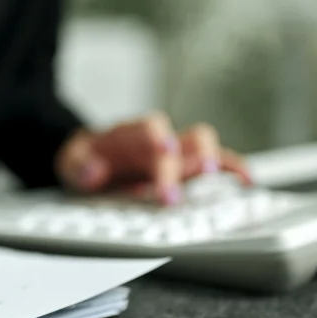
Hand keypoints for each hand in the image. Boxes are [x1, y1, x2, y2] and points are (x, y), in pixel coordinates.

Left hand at [54, 112, 251, 203]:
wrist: (89, 157)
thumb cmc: (85, 161)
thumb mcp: (70, 163)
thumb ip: (79, 166)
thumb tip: (93, 171)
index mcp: (130, 134)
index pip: (148, 130)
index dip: (158, 139)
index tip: (164, 151)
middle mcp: (159, 138)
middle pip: (184, 139)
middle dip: (191, 160)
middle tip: (193, 187)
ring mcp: (176, 151)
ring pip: (204, 146)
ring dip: (218, 162)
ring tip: (230, 183)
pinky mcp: (186, 166)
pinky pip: (216, 162)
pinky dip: (233, 170)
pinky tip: (246, 182)